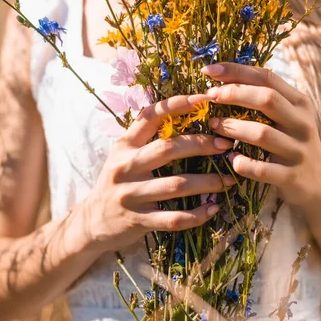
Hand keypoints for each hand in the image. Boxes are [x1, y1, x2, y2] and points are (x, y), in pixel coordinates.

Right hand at [81, 94, 234, 252]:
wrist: (92, 222)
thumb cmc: (118, 182)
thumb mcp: (124, 155)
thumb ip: (147, 137)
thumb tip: (186, 115)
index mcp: (124, 145)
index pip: (151, 116)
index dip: (178, 104)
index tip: (204, 98)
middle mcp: (126, 166)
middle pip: (168, 149)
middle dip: (201, 144)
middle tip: (226, 144)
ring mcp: (131, 194)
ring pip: (176, 185)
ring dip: (207, 182)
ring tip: (228, 180)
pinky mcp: (138, 220)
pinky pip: (173, 218)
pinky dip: (197, 214)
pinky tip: (213, 209)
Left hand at [200, 62, 320, 208]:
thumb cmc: (293, 144)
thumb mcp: (288, 117)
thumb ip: (265, 99)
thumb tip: (222, 80)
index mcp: (299, 103)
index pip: (267, 77)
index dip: (237, 71)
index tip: (209, 70)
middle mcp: (302, 123)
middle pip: (267, 99)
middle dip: (234, 94)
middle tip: (210, 96)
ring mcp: (298, 150)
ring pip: (262, 134)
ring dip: (233, 127)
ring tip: (213, 125)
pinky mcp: (291, 176)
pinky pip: (262, 169)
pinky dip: (243, 163)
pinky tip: (232, 159)